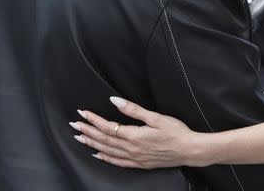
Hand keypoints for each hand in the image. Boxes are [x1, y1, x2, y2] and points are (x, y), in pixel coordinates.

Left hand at [71, 97, 201, 168]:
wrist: (189, 150)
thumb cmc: (176, 131)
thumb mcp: (156, 117)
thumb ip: (134, 110)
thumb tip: (114, 101)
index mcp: (134, 135)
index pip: (108, 127)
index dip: (94, 120)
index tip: (82, 113)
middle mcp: (131, 149)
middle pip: (104, 139)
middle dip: (87, 131)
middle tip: (74, 125)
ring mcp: (134, 158)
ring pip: (107, 151)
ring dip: (92, 143)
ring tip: (80, 137)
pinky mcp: (139, 163)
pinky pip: (117, 162)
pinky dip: (105, 158)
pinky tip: (98, 154)